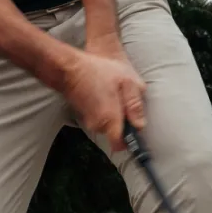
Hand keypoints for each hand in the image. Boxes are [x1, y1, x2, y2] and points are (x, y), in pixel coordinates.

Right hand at [62, 36, 145, 151]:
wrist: (71, 67)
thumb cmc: (100, 72)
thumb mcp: (127, 82)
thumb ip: (135, 105)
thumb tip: (140, 125)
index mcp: (110, 120)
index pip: (120, 145)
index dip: (130, 141)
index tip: (135, 130)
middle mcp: (98, 125)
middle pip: (115, 133)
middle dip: (123, 121)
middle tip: (125, 99)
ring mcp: (88, 121)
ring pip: (108, 125)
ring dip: (113, 113)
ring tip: (113, 93)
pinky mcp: (83, 116)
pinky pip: (99, 118)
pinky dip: (104, 109)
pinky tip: (104, 93)